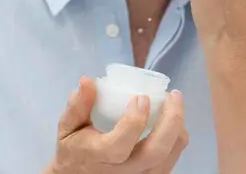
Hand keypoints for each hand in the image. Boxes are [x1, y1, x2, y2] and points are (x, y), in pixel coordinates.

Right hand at [45, 76, 189, 173]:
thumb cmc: (74, 150)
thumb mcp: (67, 128)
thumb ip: (77, 106)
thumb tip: (87, 80)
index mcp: (98, 157)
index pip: (119, 145)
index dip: (134, 121)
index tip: (142, 97)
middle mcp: (121, 172)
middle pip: (154, 152)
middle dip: (170, 121)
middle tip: (173, 95)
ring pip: (168, 157)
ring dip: (177, 127)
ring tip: (174, 103)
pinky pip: (171, 161)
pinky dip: (176, 139)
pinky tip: (172, 121)